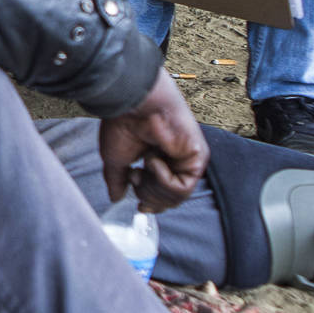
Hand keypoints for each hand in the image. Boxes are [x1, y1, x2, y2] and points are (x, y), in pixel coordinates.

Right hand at [99, 68, 208, 213]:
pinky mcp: (197, 158)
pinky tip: (152, 160)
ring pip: (176, 197)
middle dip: (149, 197)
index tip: (139, 206)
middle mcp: (176, 160)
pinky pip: (183, 187)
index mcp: (160, 159)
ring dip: (154, 189)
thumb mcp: (116, 160)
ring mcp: (188, 159)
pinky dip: (163, 180)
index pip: (162, 194)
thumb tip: (116, 197)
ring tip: (141, 169)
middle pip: (169, 200)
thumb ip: (118, 180)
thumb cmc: (123, 124)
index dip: (151, 203)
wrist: (133, 105)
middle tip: (135, 179)